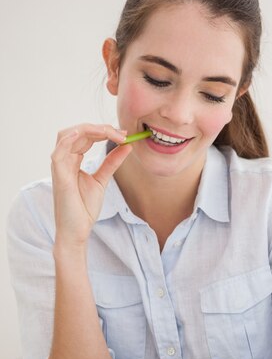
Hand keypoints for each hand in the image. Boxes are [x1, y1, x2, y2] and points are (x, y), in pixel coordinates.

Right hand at [51, 123, 131, 249]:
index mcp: (72, 160)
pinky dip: (70, 139)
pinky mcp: (58, 175)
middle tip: (121, 133)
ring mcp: (59, 166)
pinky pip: (59, 151)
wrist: (77, 230)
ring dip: (89, 130)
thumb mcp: (102, 180)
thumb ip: (112, 162)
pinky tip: (83, 134)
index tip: (125, 134)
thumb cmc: (84, 208)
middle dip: (100, 128)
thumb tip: (127, 146)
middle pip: (77, 132)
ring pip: (67, 136)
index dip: (104, 131)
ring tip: (110, 132)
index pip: (86, 136)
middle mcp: (64, 160)